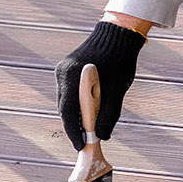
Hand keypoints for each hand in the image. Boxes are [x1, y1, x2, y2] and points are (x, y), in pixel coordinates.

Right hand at [54, 20, 146, 149]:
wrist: (118, 35)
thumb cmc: (120, 61)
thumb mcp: (117, 90)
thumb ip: (109, 114)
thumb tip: (102, 137)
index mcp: (72, 77)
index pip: (68, 112)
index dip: (73, 132)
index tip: (80, 146)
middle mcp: (63, 73)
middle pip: (65, 107)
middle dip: (74, 125)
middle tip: (84, 141)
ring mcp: (63, 70)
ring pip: (66, 100)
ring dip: (76, 114)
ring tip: (87, 129)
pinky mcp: (67, 68)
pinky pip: (69, 92)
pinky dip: (77, 103)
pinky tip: (86, 112)